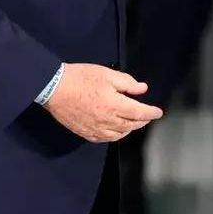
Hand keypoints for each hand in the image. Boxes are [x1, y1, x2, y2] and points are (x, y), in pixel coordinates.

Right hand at [42, 63, 162, 142]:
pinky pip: (104, 139)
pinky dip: (114, 136)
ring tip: (133, 124)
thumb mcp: (107, 74)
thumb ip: (127, 83)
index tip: (158, 112)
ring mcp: (95, 128)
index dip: (151, 113)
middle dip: (142, 122)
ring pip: (119, 135)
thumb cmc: (81, 78)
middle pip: (131, 125)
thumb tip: (142, 89)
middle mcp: (107, 120)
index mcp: (115, 105)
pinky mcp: (84, 132)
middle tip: (147, 117)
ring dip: (129, 129)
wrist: (54, 88)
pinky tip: (115, 131)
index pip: (139, 113)